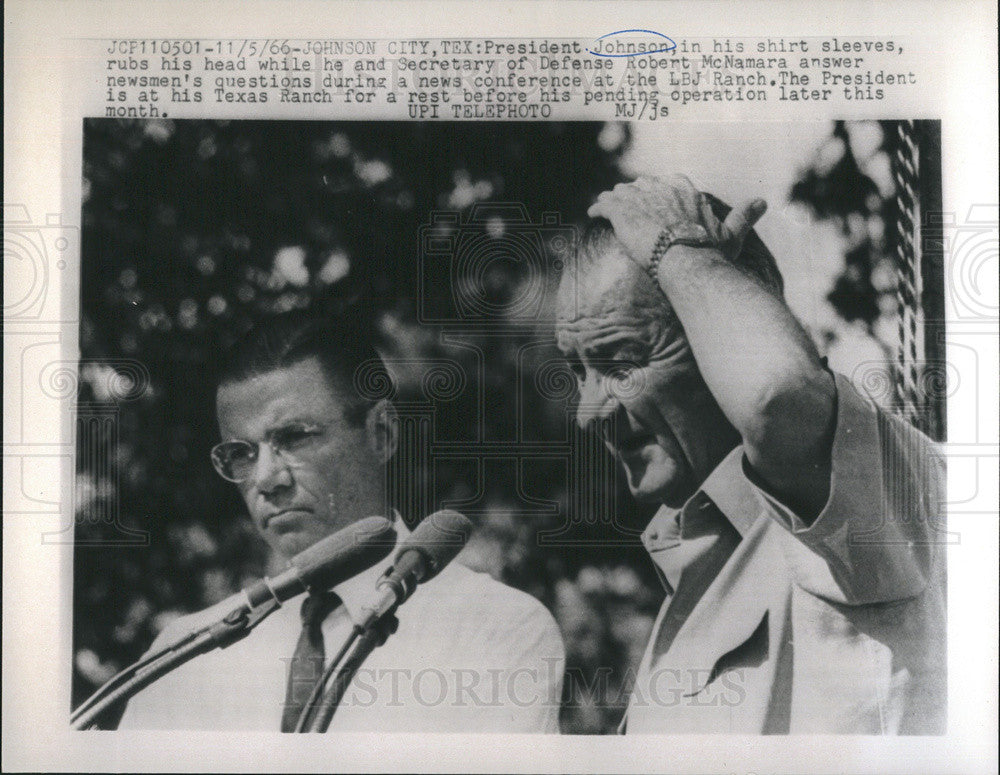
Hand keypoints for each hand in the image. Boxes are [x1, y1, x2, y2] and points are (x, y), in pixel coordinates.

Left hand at [587, 174, 767, 270]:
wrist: (686, 260)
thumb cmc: (710, 252)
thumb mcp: (731, 233)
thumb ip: (744, 216)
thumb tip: (763, 203)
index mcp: (686, 189)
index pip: (667, 183)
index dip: (658, 193)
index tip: (654, 202)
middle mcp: (662, 187)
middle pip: (641, 185)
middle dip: (634, 195)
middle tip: (627, 207)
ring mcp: (640, 197)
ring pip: (621, 193)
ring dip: (613, 200)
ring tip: (606, 209)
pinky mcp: (620, 211)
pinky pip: (604, 205)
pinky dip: (598, 209)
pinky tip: (592, 216)